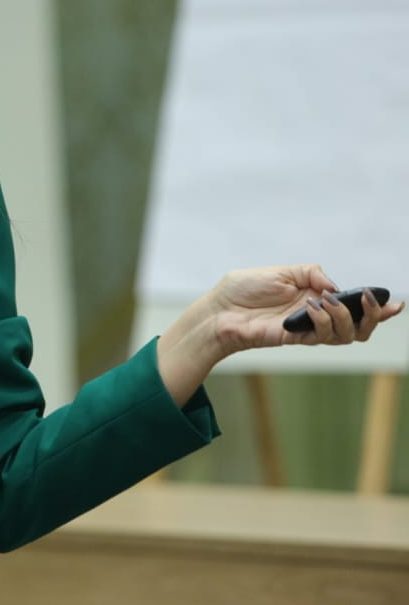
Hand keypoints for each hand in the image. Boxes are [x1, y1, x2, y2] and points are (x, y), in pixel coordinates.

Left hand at [205, 264, 404, 354]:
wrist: (219, 309)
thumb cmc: (244, 289)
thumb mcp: (281, 271)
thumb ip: (311, 273)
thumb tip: (336, 287)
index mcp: (316, 296)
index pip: (354, 306)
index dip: (378, 308)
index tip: (397, 304)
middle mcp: (316, 315)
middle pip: (359, 327)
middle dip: (371, 315)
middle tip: (365, 299)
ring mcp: (307, 329)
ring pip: (346, 335)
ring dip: (344, 316)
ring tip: (325, 301)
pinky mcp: (295, 339)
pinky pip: (322, 336)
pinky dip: (323, 320)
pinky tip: (310, 307)